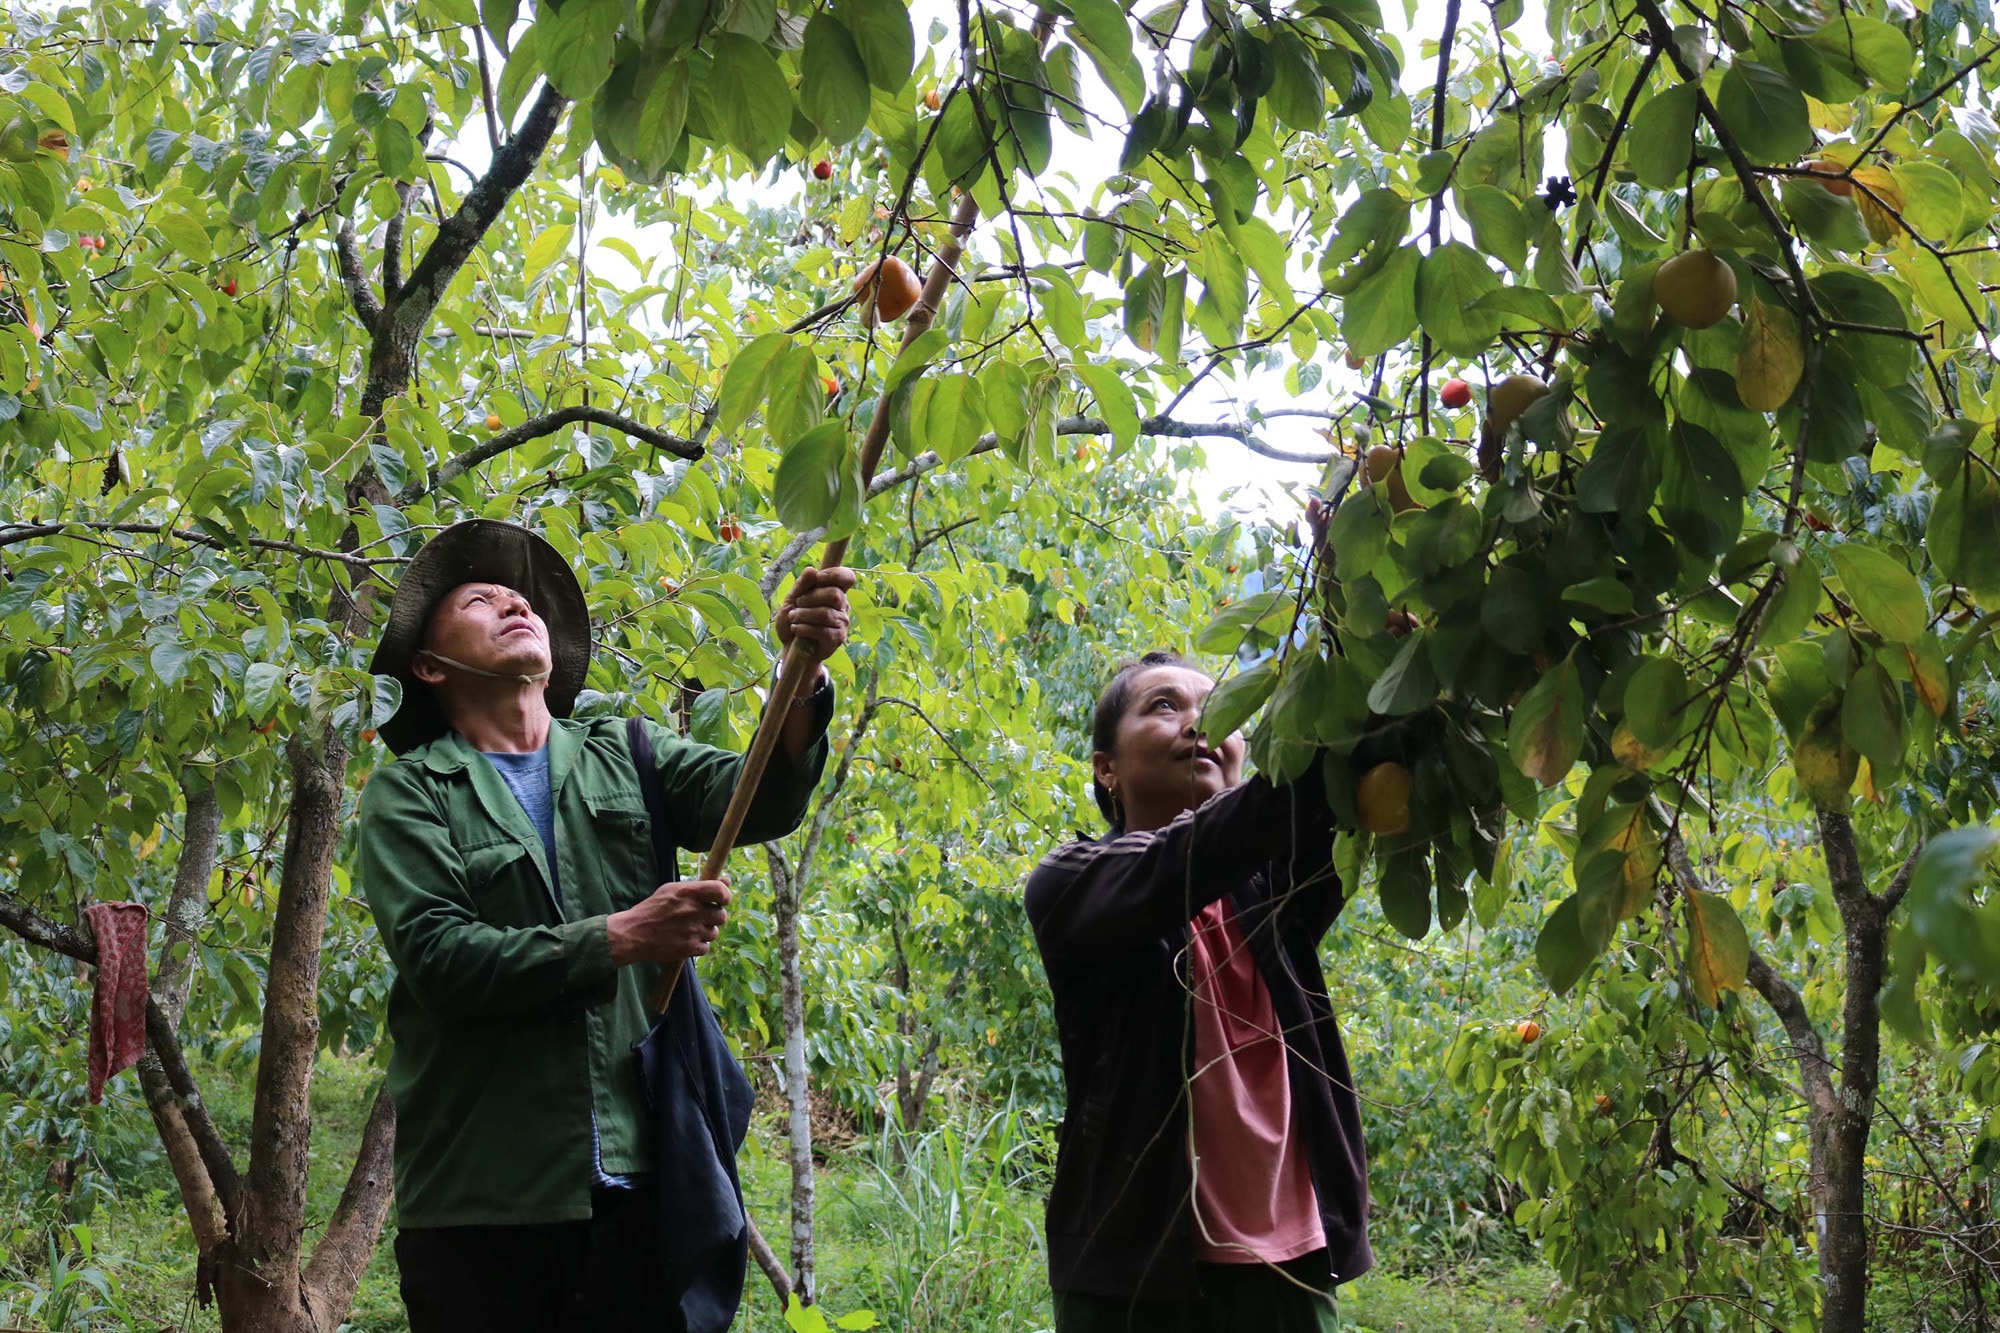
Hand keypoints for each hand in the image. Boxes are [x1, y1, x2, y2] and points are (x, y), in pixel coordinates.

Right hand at [606, 878, 730, 965]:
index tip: (721, 900)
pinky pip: (706, 947)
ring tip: (689, 930)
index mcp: (688, 893)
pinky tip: (686, 940)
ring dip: (705, 932)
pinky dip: (698, 946)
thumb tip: (727, 881)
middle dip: (714, 917)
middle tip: (700, 917)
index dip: (725, 896)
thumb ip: (701, 886)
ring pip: (714, 932)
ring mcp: (691, 930)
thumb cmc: (653, 909)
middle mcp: (692, 911)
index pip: (721, 891)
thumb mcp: (672, 890)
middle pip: (721, 915)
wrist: (633, 933)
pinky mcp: (689, 948)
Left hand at [776, 566, 855, 661]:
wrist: (789, 647)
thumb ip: (802, 585)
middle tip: (798, 603)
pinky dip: (804, 628)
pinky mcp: (837, 639)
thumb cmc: (793, 620)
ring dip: (803, 615)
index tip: (818, 578)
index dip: (835, 574)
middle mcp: (842, 606)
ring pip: (825, 613)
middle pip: (835, 594)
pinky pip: (822, 630)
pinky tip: (796, 629)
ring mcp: (841, 623)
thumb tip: (812, 570)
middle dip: (811, 597)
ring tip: (793, 618)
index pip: (847, 577)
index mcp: (835, 591)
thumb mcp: (792, 599)